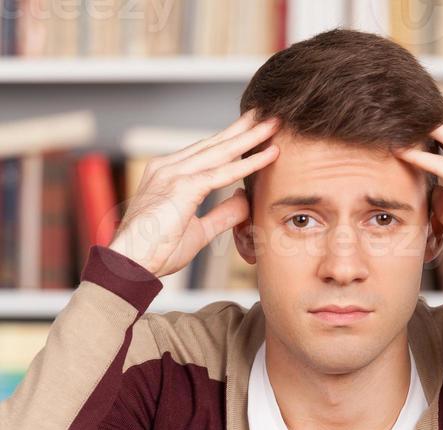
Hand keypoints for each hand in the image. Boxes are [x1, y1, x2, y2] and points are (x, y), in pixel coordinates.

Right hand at [108, 109, 281, 277]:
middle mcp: (168, 167)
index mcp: (168, 174)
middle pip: (214, 144)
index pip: (205, 152)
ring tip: (274, 125)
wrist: (130, 264)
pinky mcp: (181, 187)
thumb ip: (221, 214)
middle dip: (243, 129)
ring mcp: (173, 173)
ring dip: (250, 138)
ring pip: (220, 152)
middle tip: (268, 114)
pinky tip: (268, 156)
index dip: (230, 141)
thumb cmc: (157, 251)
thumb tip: (243, 199)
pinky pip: (221, 173)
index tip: (251, 130)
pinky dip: (247, 164)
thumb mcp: (198, 231)